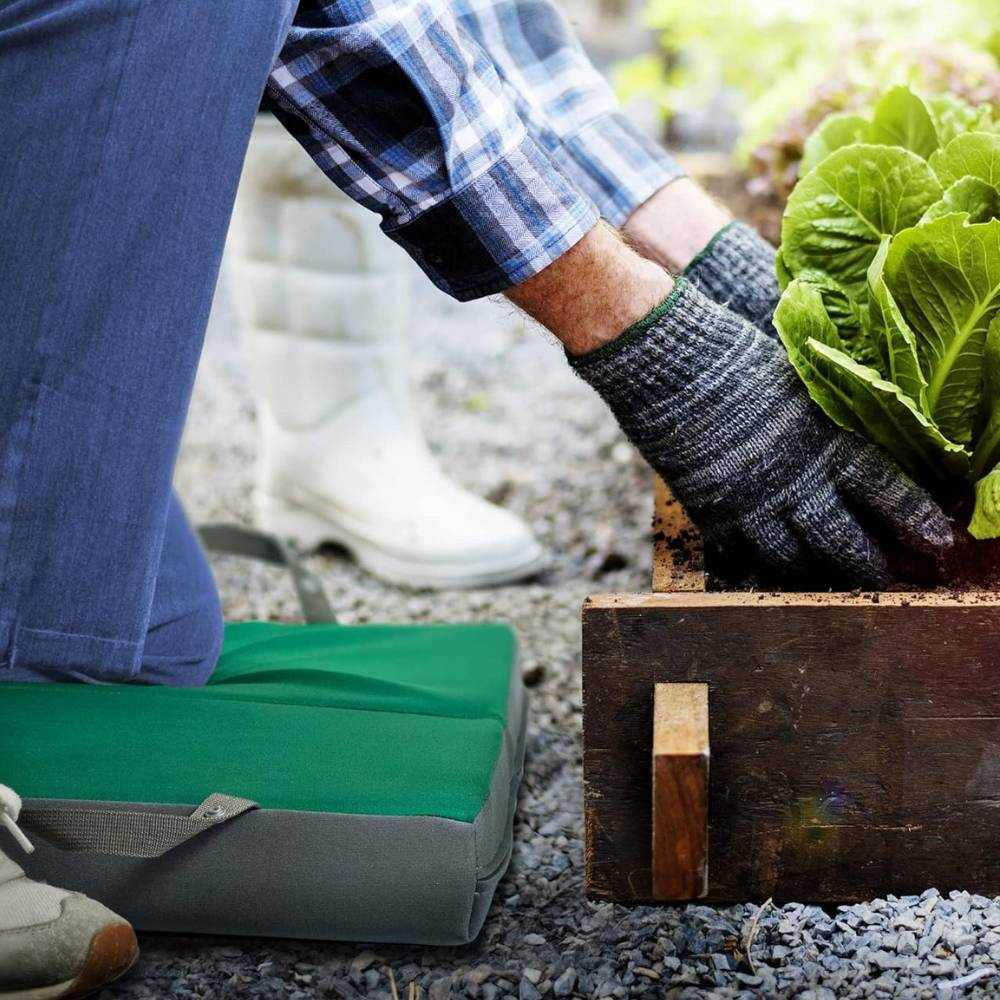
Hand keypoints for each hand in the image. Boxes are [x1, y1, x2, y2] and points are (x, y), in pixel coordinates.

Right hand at [571, 280, 950, 586]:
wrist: (671, 365)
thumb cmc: (738, 358)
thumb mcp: (802, 380)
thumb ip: (832, 416)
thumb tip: (858, 438)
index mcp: (828, 443)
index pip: (887, 492)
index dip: (916, 520)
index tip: (939, 540)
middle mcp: (797, 482)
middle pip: (845, 542)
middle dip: (870, 568)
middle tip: (885, 581)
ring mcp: (753, 504)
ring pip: (794, 562)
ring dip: (815, 577)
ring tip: (828, 586)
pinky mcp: (713, 513)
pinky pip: (741, 559)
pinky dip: (757, 571)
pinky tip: (765, 577)